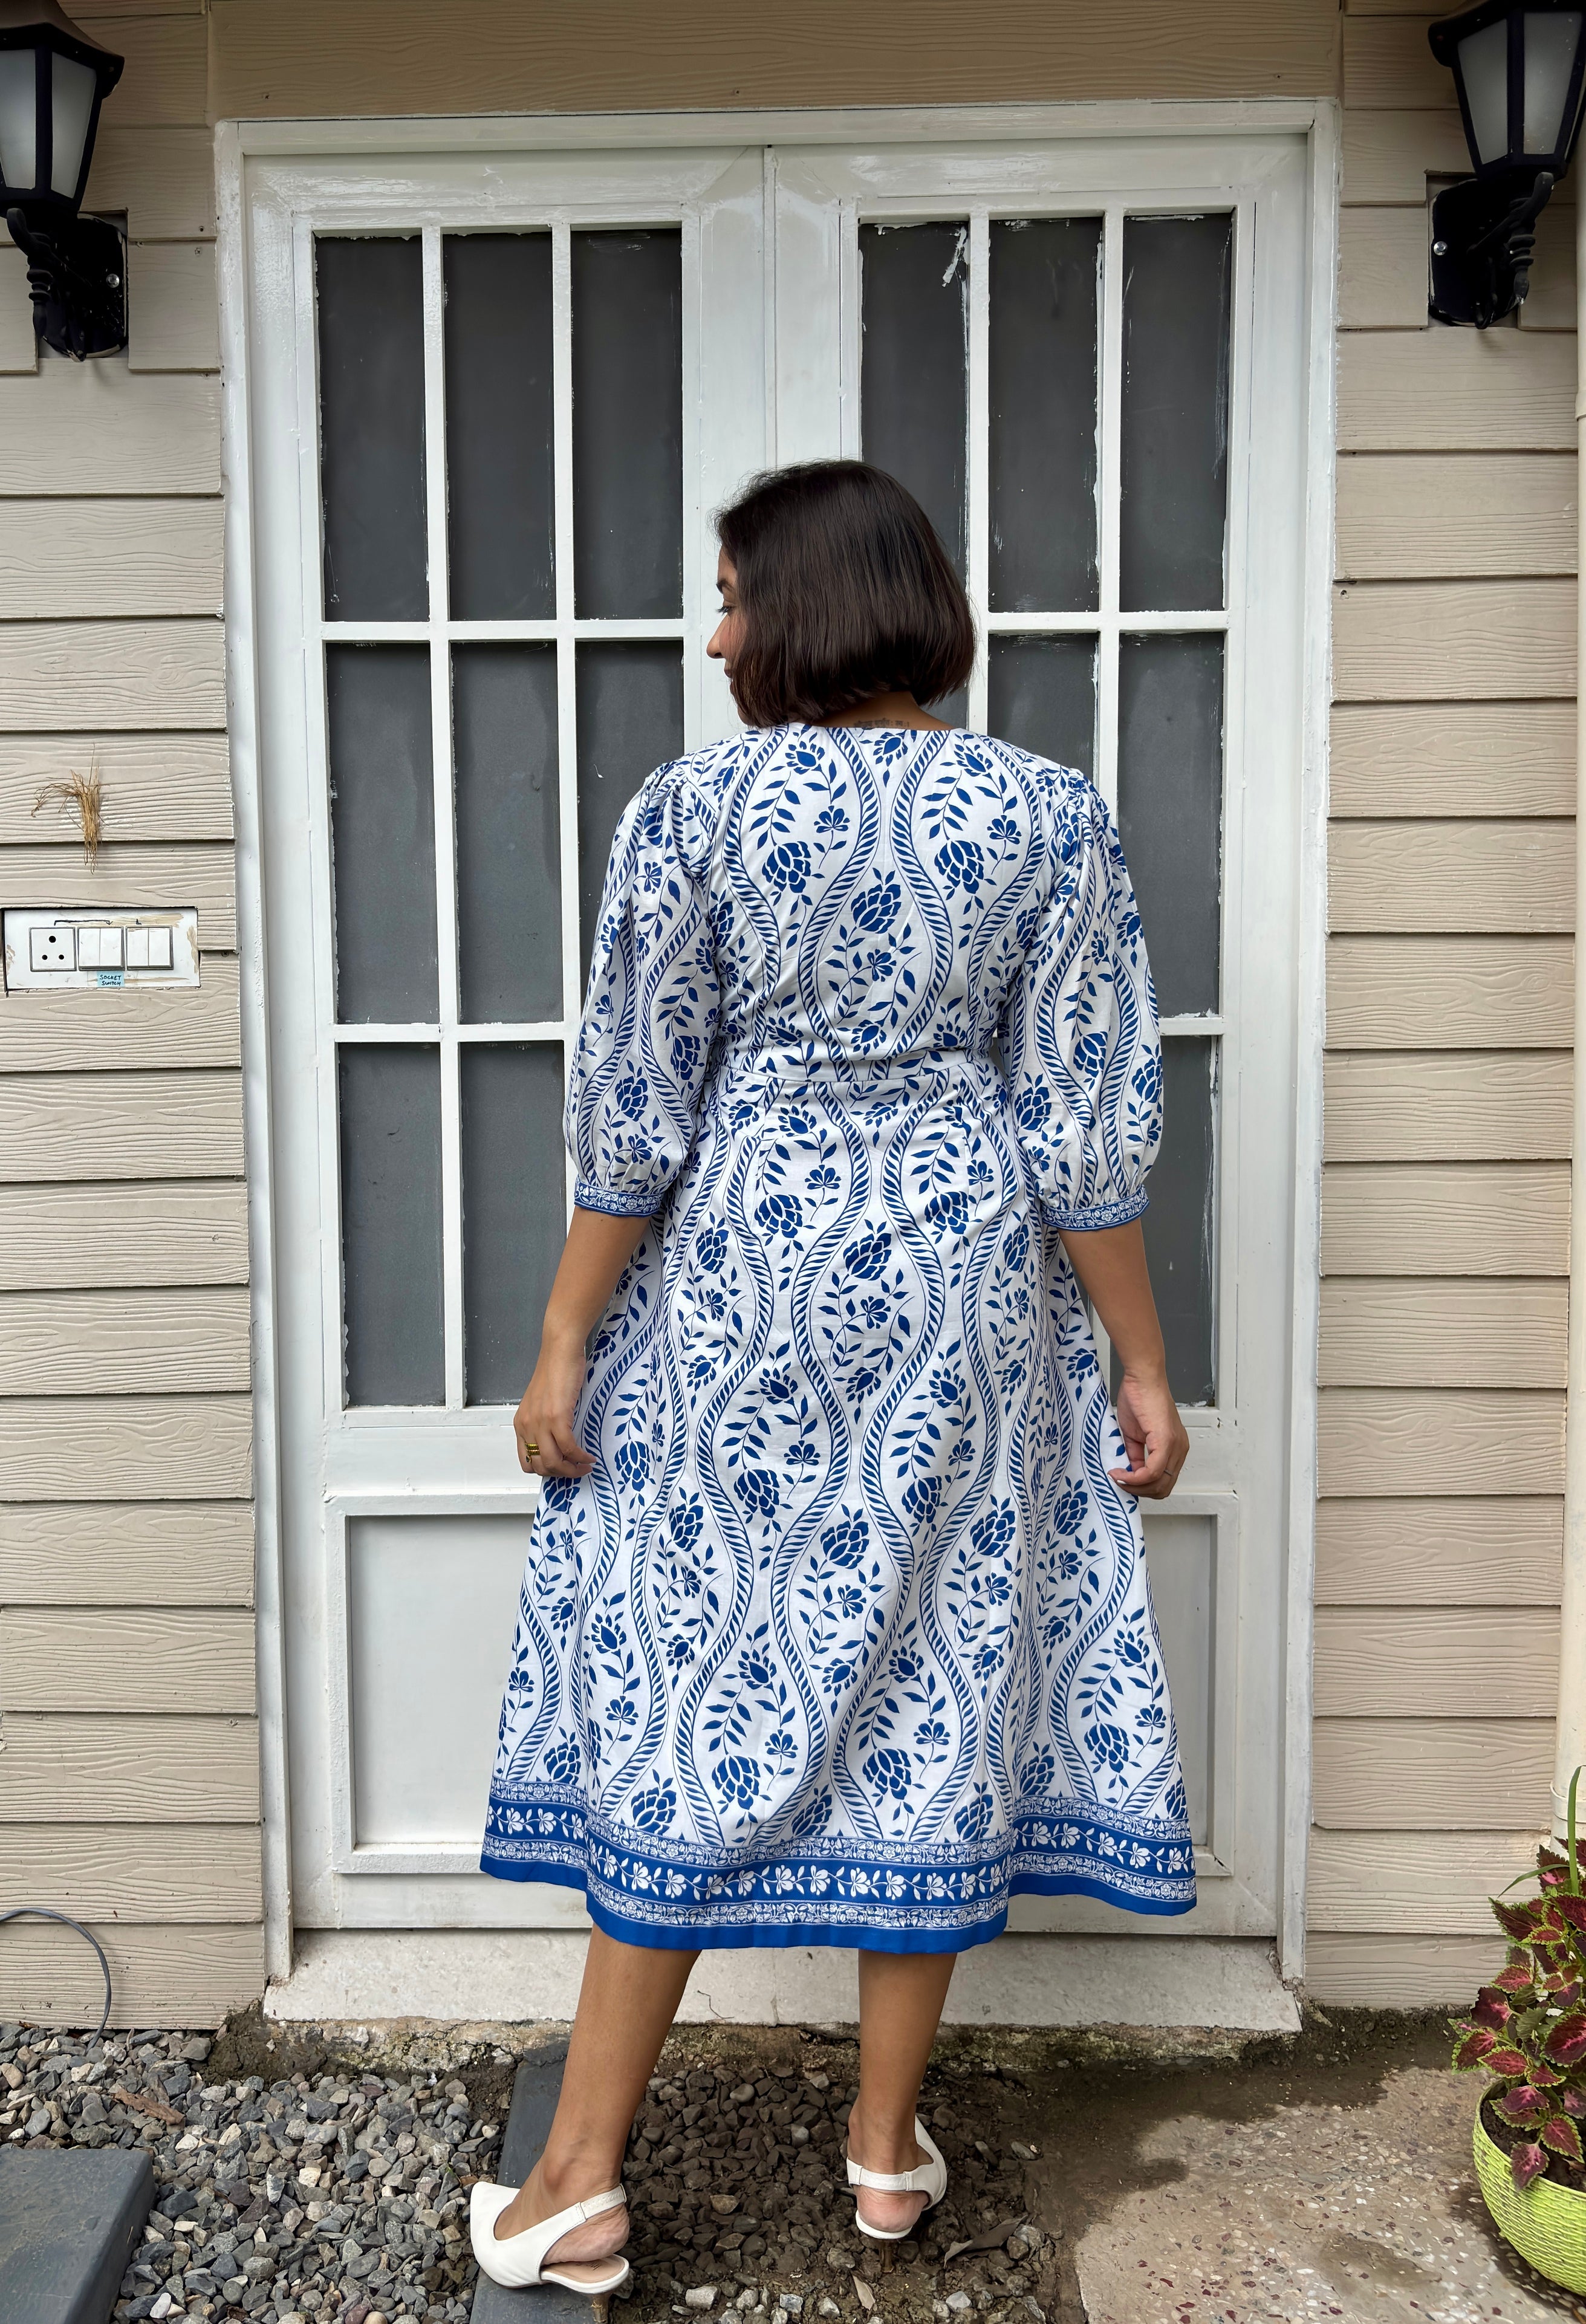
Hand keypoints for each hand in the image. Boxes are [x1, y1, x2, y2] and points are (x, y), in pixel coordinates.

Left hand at [514, 1327, 594, 1479]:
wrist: (560, 1351)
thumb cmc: (556, 1371)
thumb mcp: (543, 1402)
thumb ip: (545, 1422)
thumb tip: (559, 1443)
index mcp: (521, 1423)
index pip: (526, 1462)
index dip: (545, 1471)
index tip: (562, 1468)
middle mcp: (526, 1425)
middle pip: (540, 1467)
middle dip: (561, 1474)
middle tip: (577, 1470)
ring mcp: (540, 1422)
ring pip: (553, 1462)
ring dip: (571, 1470)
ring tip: (585, 1466)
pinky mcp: (556, 1416)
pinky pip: (568, 1447)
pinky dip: (580, 1457)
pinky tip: (589, 1457)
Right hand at [1109, 1369, 1188, 1499]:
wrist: (1142, 1377)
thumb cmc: (1139, 1397)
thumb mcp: (1134, 1434)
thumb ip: (1136, 1455)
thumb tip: (1131, 1473)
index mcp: (1174, 1448)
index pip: (1163, 1481)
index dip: (1141, 1488)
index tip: (1121, 1481)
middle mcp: (1180, 1449)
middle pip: (1163, 1488)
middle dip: (1138, 1491)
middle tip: (1119, 1482)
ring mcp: (1175, 1446)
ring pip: (1159, 1484)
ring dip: (1135, 1487)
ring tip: (1117, 1476)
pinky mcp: (1166, 1441)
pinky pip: (1153, 1472)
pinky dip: (1135, 1478)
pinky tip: (1121, 1472)